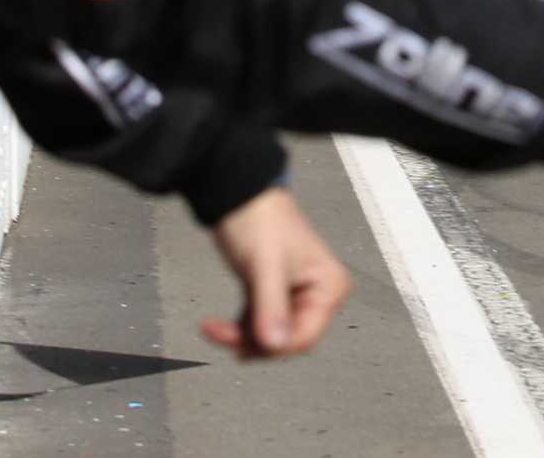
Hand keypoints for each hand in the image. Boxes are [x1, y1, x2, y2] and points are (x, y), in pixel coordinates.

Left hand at [200, 188, 350, 359]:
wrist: (237, 196)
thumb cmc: (258, 218)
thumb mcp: (265, 266)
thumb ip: (271, 306)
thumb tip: (275, 343)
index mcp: (329, 286)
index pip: (306, 336)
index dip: (274, 346)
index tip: (241, 347)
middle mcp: (318, 294)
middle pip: (286, 340)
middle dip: (252, 341)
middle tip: (220, 333)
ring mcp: (296, 297)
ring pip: (269, 337)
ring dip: (240, 337)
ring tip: (215, 327)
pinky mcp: (274, 297)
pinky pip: (258, 326)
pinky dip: (238, 329)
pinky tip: (219, 325)